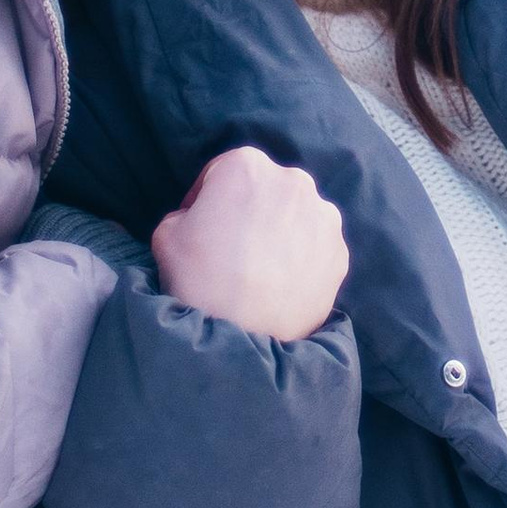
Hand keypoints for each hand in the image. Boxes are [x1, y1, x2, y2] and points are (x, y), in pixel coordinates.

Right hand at [153, 146, 347, 341]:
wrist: (241, 341)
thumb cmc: (199, 282)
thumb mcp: (166, 235)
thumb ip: (185, 213)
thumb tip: (200, 220)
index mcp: (247, 166)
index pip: (222, 171)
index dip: (205, 197)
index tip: (199, 222)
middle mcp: (294, 182)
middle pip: (265, 190)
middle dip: (248, 211)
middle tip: (229, 247)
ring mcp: (323, 218)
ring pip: (296, 216)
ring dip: (279, 232)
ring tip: (258, 269)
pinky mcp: (340, 253)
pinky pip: (315, 247)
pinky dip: (301, 259)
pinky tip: (280, 283)